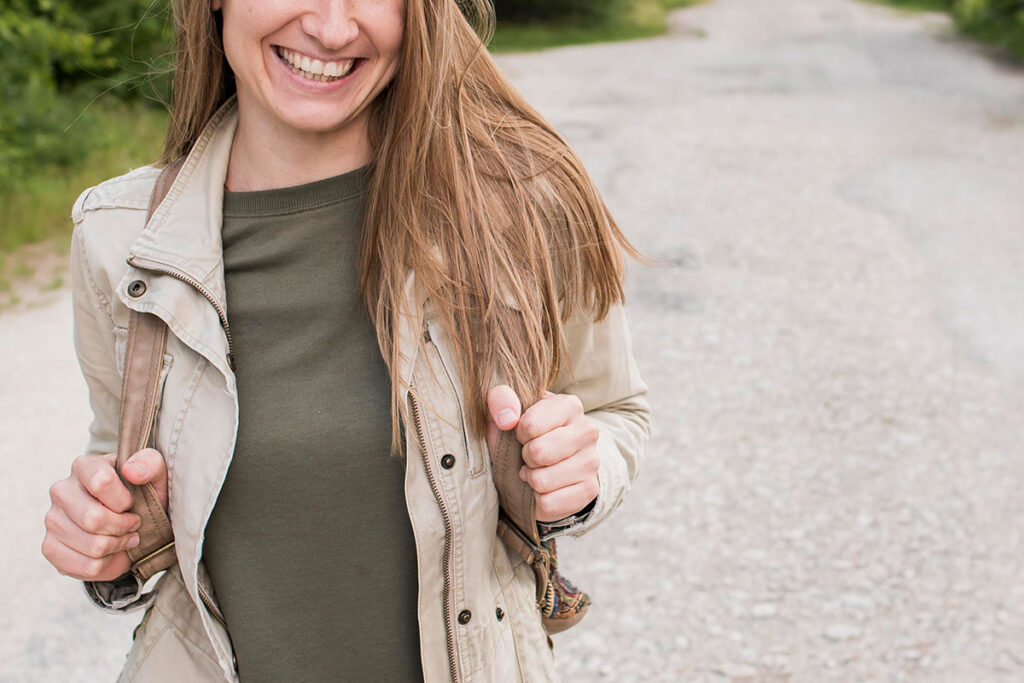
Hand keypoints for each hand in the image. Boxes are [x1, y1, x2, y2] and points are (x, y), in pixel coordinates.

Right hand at [42, 448, 167, 581]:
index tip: (132, 503)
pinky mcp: (50, 547)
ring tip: (125, 537)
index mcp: (84, 466)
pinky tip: (111, 552)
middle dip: (123, 527)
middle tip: (134, 524)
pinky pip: (84, 566)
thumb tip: (131, 471)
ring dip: (118, 546)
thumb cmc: (141, 492)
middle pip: (93, 519)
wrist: (128, 518)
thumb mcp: (155, 474)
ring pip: (92, 546)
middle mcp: (61, 491)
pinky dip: (107, 564)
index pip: (101, 482)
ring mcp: (52, 520)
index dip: (123, 500)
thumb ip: (150, 464)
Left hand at [486, 385, 598, 522]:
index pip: (529, 425)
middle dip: (525, 457)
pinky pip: (549, 503)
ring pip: (542, 481)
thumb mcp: (507, 411)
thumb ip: (500, 399)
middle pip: (539, 453)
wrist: (544, 464)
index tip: (523, 434)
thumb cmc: (524, 433)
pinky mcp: (590, 490)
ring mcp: (592, 462)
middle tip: (530, 455)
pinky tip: (546, 488)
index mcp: (569, 405)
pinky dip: (539, 500)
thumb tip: (507, 419)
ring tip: (538, 470)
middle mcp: (587, 430)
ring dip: (532, 479)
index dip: (518, 434)